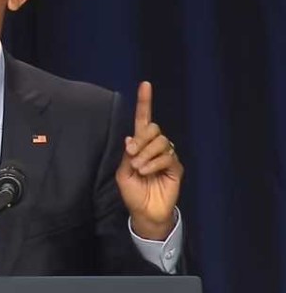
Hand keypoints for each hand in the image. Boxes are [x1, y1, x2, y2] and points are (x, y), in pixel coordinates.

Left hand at [115, 81, 183, 239]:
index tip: (145, 85)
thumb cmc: (132, 192)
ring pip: (160, 142)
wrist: (144, 212)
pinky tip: (147, 172)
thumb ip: (126, 155)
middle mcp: (154, 147)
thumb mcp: (122, 173)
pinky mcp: (176, 167)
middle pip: (153, 129)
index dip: (145, 102)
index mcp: (139, 145)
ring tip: (139, 169)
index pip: (143, 120)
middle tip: (131, 156)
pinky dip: (155, 163)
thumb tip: (131, 138)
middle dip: (141, 140)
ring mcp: (166, 156)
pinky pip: (167, 157)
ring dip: (146, 155)